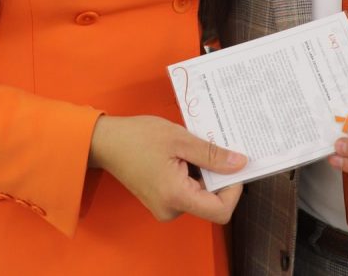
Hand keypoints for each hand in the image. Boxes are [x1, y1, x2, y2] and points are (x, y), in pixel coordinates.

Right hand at [88, 115, 246, 222]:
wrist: (106, 141)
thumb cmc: (138, 137)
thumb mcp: (180, 139)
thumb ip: (212, 155)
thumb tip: (240, 164)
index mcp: (176, 197)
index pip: (220, 210)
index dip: (234, 190)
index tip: (233, 165)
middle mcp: (171, 209)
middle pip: (211, 201)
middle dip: (218, 175)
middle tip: (213, 147)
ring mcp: (165, 207)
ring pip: (201, 195)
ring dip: (204, 172)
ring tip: (192, 147)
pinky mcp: (162, 200)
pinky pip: (188, 191)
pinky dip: (193, 174)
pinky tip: (184, 154)